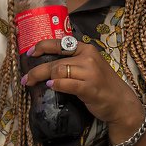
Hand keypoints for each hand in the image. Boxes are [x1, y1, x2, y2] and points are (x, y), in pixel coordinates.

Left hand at [24, 40, 144, 131]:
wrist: (120, 102)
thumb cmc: (102, 85)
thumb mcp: (89, 67)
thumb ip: (73, 62)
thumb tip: (46, 64)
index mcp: (87, 49)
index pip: (60, 43)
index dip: (42, 46)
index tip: (30, 53)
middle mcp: (88, 57)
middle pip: (56, 61)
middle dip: (37, 70)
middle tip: (25, 78)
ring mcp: (90, 72)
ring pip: (58, 70)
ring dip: (41, 77)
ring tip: (32, 84)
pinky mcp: (90, 87)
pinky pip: (67, 84)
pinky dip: (57, 84)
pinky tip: (51, 86)